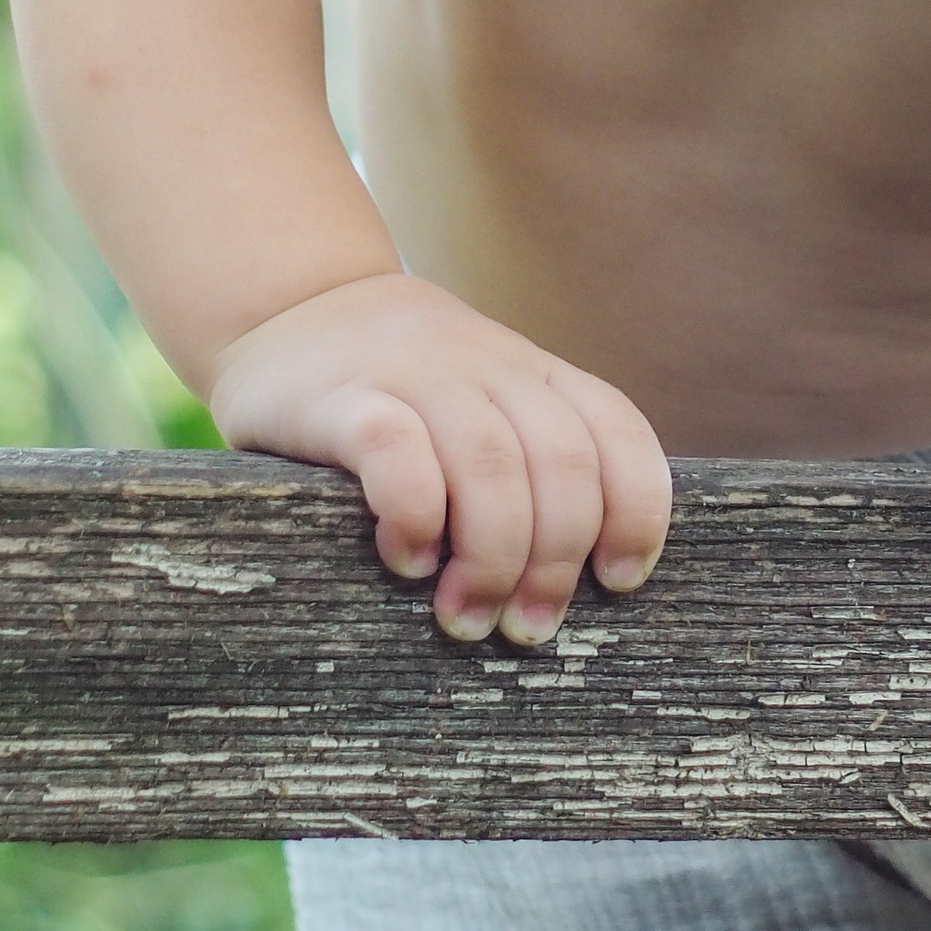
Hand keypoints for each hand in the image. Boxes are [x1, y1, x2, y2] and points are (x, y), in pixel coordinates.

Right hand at [207, 271, 671, 645]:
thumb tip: (571, 586)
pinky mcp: (344, 396)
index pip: (618, 433)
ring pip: (490, 462)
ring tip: (466, 617)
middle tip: (525, 629)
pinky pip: (395, 449)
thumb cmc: (401, 385)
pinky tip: (408, 560)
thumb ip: (528, 464)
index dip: (636, 510)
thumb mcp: (484, 404)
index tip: (618, 582)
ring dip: (493, 555)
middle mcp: (491, 369)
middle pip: (562, 462)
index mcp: (536, 376)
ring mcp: (419, 375)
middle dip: (557, 559)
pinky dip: (415, 512)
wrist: (294, 301)